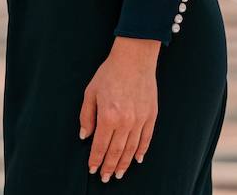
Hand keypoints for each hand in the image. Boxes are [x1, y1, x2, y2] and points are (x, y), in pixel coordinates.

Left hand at [80, 36, 160, 181]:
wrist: (134, 58)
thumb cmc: (110, 72)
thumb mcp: (91, 92)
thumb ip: (86, 116)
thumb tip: (85, 136)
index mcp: (108, 116)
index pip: (100, 146)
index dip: (96, 160)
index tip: (93, 169)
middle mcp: (125, 121)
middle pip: (116, 151)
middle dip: (109, 166)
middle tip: (106, 177)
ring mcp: (140, 119)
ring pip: (131, 149)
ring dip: (124, 163)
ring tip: (119, 173)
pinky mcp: (151, 115)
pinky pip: (146, 138)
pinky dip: (141, 151)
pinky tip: (137, 159)